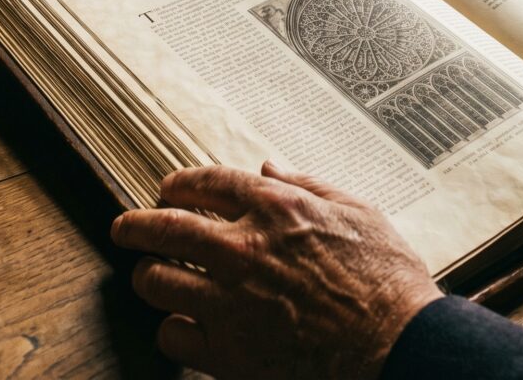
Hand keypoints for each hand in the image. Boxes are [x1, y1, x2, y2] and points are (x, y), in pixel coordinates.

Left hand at [110, 162, 441, 378]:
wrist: (398, 345)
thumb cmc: (384, 277)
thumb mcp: (357, 211)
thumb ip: (307, 184)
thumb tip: (268, 168)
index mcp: (276, 208)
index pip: (207, 183)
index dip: (178, 183)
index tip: (167, 188)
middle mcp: (244, 248)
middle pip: (165, 228)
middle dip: (135, 225)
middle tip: (124, 228)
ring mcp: (231, 302)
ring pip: (158, 282)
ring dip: (150, 275)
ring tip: (152, 275)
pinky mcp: (229, 354)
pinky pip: (174, 336)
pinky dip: (173, 328)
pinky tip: (184, 324)